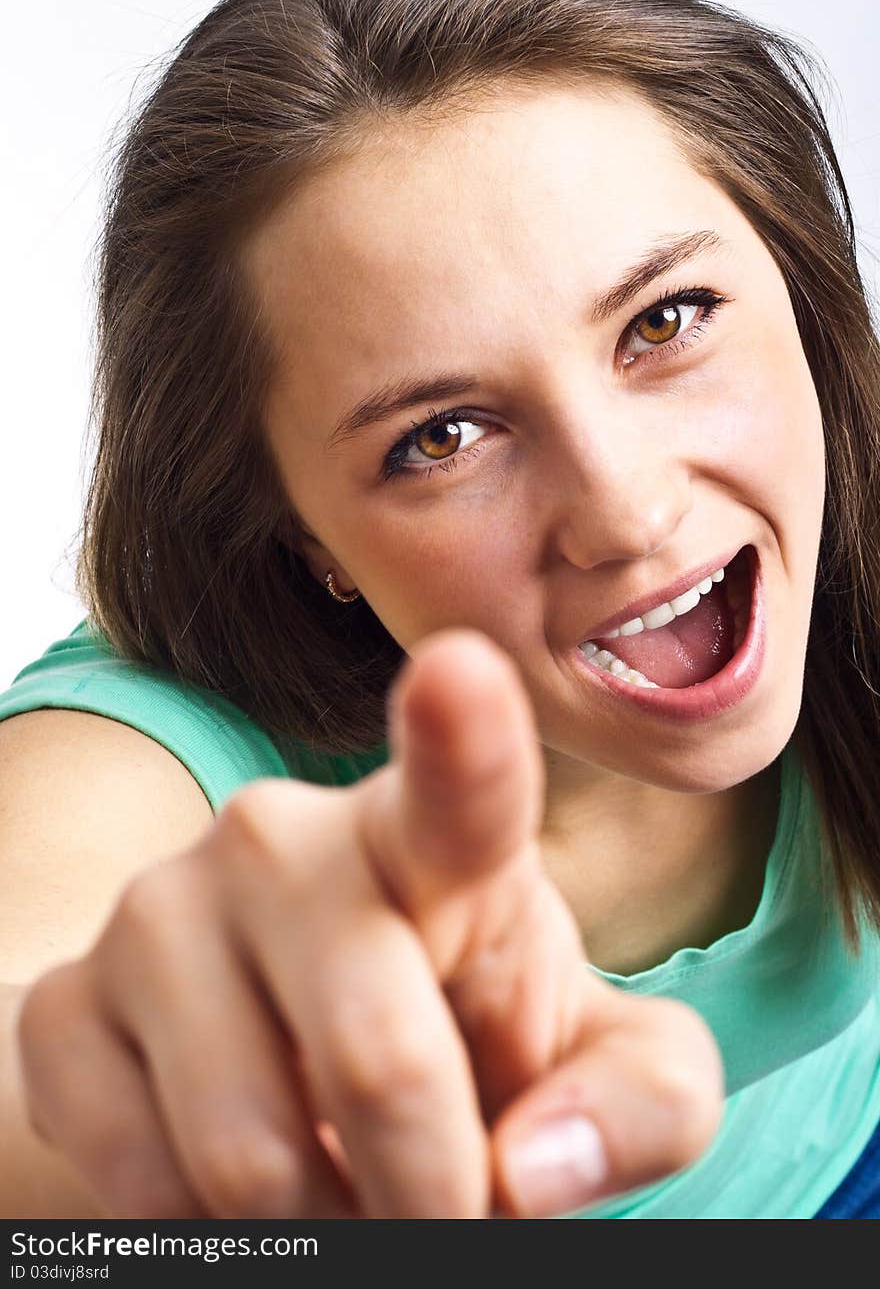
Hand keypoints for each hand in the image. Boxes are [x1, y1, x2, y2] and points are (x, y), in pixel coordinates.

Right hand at [16, 628, 722, 1217]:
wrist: (290, 1056)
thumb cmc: (468, 1034)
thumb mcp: (591, 1065)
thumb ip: (639, 1103)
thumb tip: (532, 1173)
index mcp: (432, 837)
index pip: (457, 786)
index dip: (462, 734)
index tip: (462, 671)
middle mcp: (282, 840)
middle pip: (377, 1058)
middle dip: (430, 1193)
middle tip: (437, 1213)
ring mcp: (159, 912)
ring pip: (249, 1152)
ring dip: (322, 1225)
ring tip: (343, 1192)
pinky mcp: (65, 1004)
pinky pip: (140, 1180)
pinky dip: (212, 1237)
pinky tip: (238, 1189)